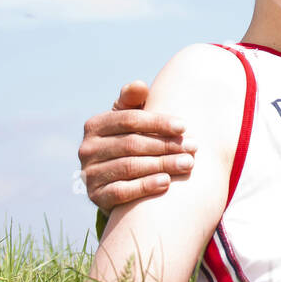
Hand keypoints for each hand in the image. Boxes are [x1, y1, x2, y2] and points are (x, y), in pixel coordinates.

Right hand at [79, 80, 197, 211]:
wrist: (115, 180)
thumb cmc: (129, 140)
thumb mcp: (128, 119)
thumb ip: (133, 101)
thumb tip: (139, 86)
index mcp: (95, 125)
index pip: (130, 120)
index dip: (158, 122)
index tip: (184, 126)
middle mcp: (87, 149)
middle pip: (132, 144)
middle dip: (166, 145)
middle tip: (193, 147)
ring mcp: (89, 174)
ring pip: (130, 167)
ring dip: (162, 165)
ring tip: (188, 163)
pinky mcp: (95, 196)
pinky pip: (122, 191)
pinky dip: (145, 186)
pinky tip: (166, 182)